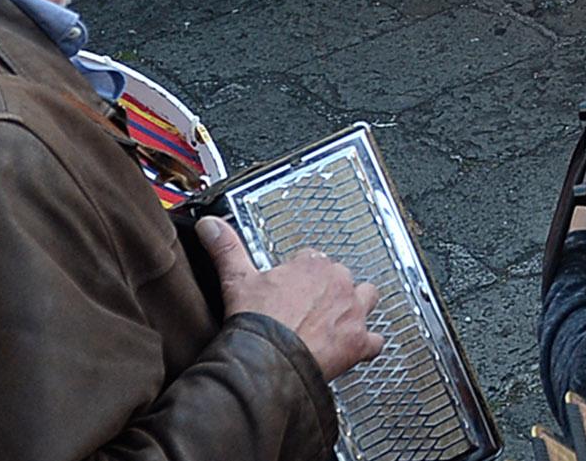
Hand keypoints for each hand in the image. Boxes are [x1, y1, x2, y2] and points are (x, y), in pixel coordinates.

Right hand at [200, 217, 382, 379]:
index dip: (300, 276)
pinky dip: (367, 345)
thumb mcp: (236, 279)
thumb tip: (210, 224)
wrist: (267, 361)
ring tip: (337, 321)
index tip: (290, 289)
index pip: (312, 261)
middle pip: (341, 279)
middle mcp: (339, 283)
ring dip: (356, 308)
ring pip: (366, 299)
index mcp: (313, 265)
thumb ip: (226, 248)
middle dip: (327, 291)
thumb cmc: (256, 322)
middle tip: (308, 309)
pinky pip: (375, 341)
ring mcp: (352, 312)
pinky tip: (356, 349)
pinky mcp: (359, 342)